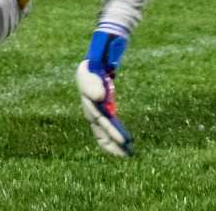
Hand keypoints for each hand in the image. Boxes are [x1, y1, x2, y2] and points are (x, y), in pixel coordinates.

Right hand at [76, 29, 132, 156]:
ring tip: (127, 154)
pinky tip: (126, 142)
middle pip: (101, 131)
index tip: (125, 140)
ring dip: (114, 142)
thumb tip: (99, 97)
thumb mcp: (89, 69)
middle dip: (113, 143)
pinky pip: (110, 125)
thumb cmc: (92, 64)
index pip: (100, 121)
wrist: (95, 59)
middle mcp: (92, 109)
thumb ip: (92, 83)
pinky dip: (116, 134)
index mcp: (88, 102)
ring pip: (104, 131)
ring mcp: (98, 110)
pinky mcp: (105, 109)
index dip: (111, 131)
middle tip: (127, 155)